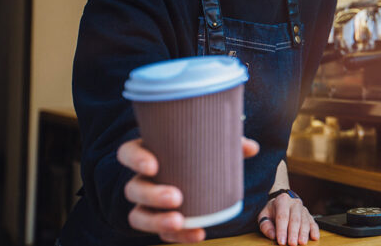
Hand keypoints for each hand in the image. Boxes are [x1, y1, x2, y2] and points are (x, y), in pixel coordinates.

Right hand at [117, 137, 259, 242]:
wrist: (200, 174)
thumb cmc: (200, 152)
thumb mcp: (212, 144)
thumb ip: (230, 143)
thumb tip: (252, 148)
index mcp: (149, 153)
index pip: (128, 153)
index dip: (135, 159)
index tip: (153, 166)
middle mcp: (142, 180)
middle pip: (134, 189)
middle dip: (152, 195)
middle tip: (176, 197)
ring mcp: (147, 204)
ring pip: (138, 216)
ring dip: (157, 222)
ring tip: (179, 221)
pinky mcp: (160, 221)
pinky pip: (162, 233)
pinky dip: (180, 236)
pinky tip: (198, 234)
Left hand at [258, 193, 319, 245]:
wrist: (282, 201)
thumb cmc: (272, 210)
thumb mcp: (264, 215)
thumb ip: (266, 226)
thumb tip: (273, 235)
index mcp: (282, 200)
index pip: (282, 217)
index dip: (282, 230)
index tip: (281, 241)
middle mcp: (294, 203)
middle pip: (295, 219)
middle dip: (294, 233)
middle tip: (292, 244)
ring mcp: (303, 209)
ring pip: (305, 221)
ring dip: (304, 233)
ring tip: (302, 242)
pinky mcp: (309, 215)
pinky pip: (313, 222)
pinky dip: (314, 230)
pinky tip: (315, 237)